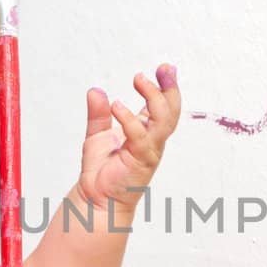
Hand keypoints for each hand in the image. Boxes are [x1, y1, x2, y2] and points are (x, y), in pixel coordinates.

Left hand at [77, 63, 180, 208]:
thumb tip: (95, 90)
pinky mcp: (140, 160)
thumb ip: (98, 114)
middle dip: (170, 88)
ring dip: (154, 98)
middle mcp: (153, 140)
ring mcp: (149, 150)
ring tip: (139, 79)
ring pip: (163, 121)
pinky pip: (140, 136)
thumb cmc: (101, 170)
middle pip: (172, 110)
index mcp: (147, 132)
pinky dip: (129, 119)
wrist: (95, 198)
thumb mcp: (97, 135)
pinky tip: (116, 106)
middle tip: (164, 68)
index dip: (167, 86)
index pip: (165, 105)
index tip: (166, 68)